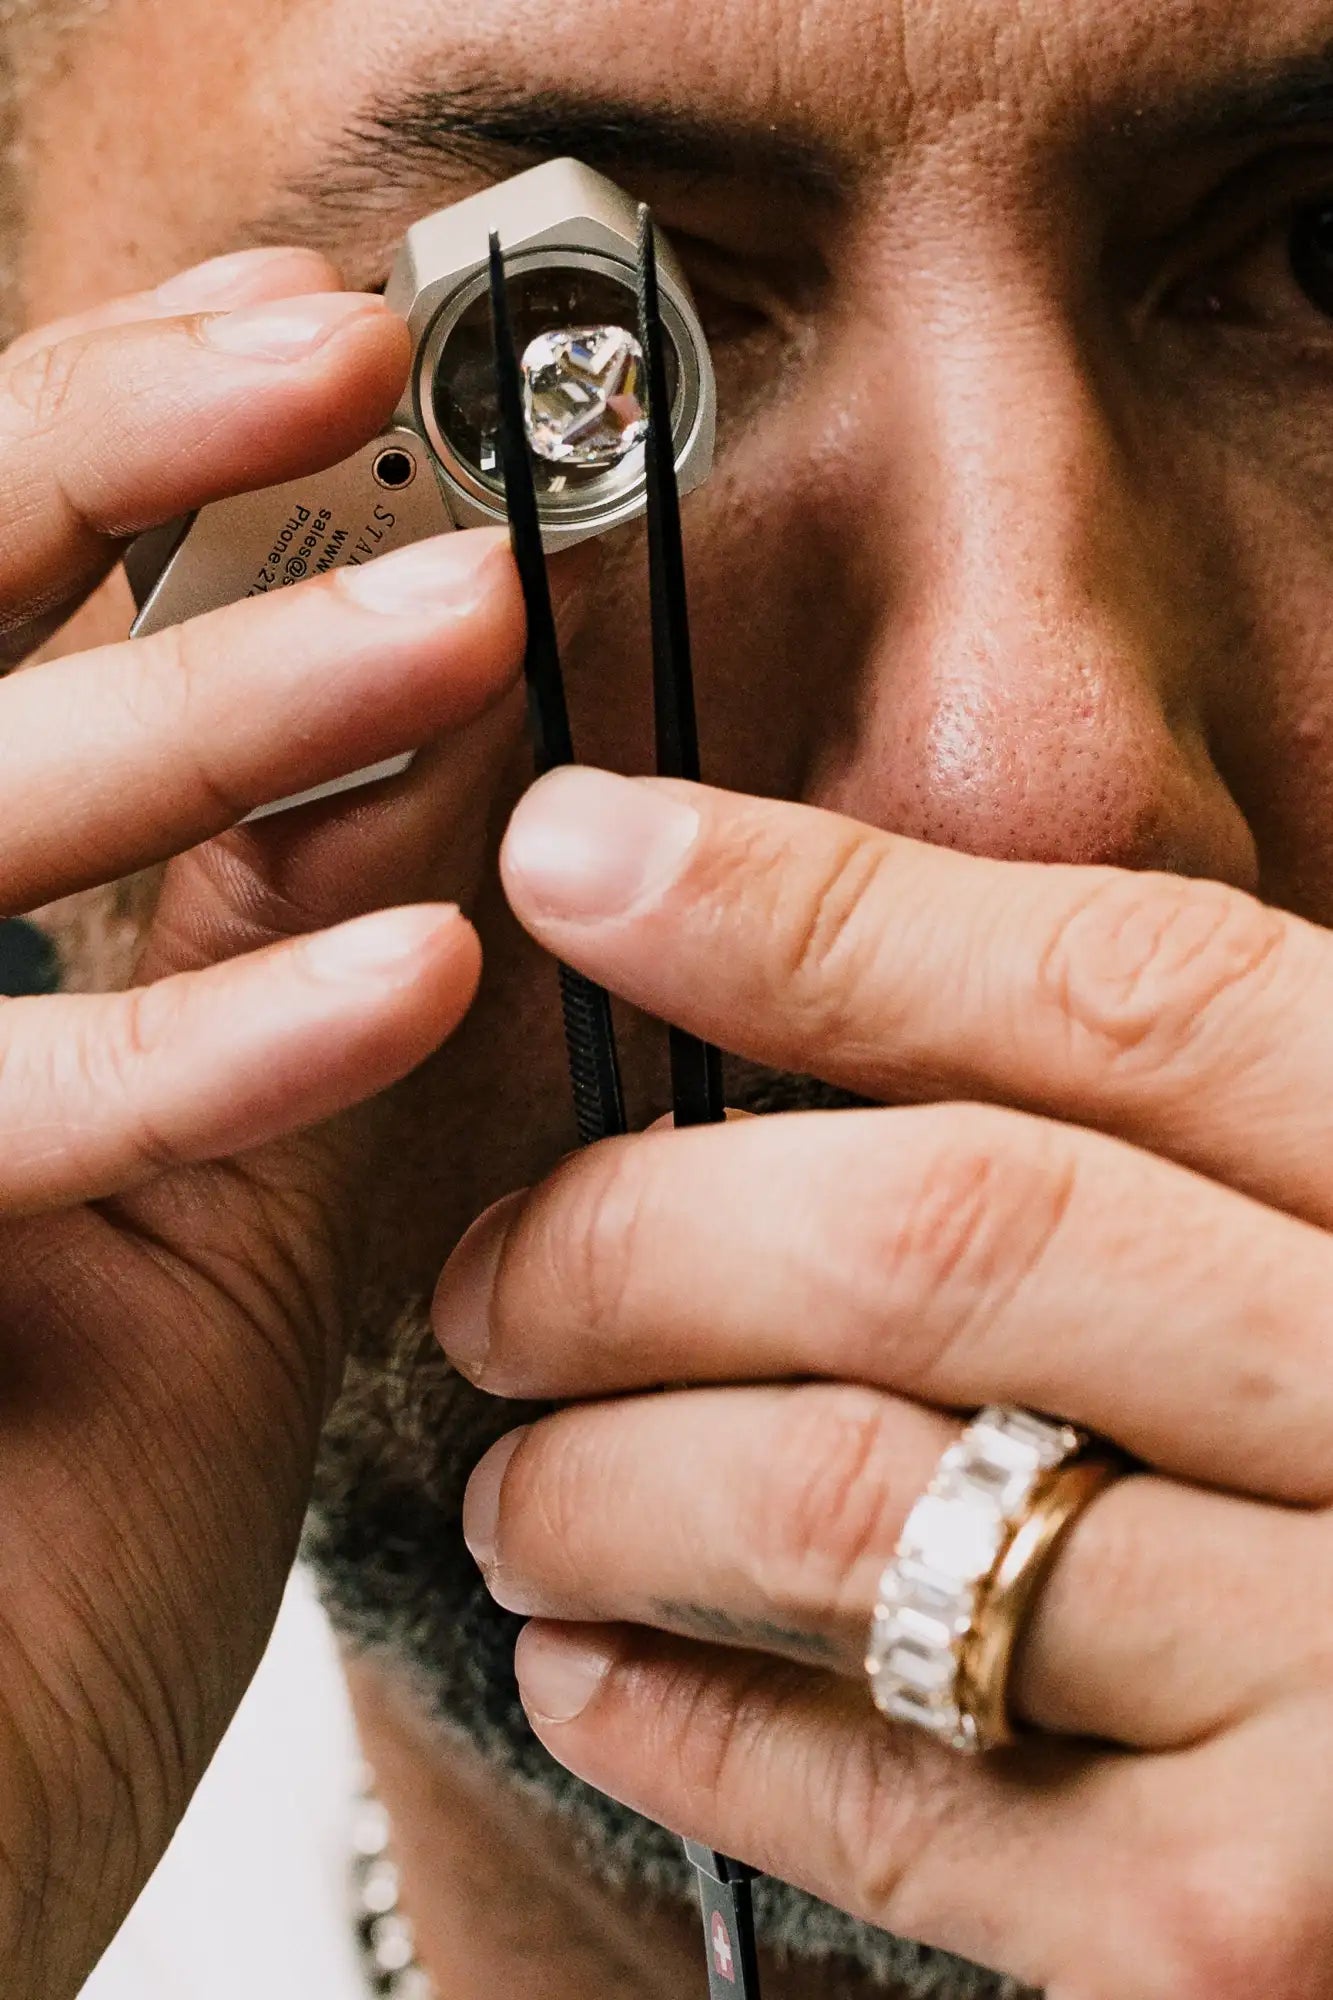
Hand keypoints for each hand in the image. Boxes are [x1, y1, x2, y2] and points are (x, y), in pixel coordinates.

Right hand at [0, 247, 555, 1995]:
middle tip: (346, 342)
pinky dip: (210, 1045)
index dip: (118, 454)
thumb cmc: (41, 1556)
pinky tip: (417, 964)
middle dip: (101, 463)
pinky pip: (0, 1131)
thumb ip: (257, 984)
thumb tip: (430, 756)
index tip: (315, 347)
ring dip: (215, 708)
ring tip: (465, 608)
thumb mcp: (183, 1229)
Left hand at [435, 764, 1332, 1999]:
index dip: (812, 913)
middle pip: (941, 1230)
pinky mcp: (1242, 1941)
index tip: (573, 864)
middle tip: (493, 1277)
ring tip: (512, 1491)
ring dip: (602, 1479)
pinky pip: (882, 1794)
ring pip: (847, 1497)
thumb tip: (759, 927)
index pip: (1123, 994)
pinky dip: (676, 1721)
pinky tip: (586, 1673)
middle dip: (638, 1232)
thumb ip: (1162, 1153)